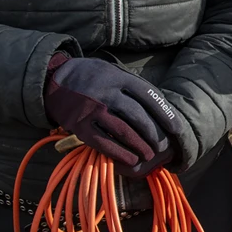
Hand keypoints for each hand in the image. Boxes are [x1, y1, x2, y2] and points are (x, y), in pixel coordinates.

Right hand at [44, 57, 186, 177]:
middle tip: (163, 146)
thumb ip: (133, 85)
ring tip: (150, 155)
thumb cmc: (93, 77)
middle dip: (154, 134)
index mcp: (119, 77)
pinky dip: (119, 153)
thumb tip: (160, 105)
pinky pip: (103, 142)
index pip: (149, 96)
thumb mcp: (113, 71)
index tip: (176, 128)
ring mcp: (92, 109)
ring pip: (123, 131)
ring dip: (139, 146)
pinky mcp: (79, 125)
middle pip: (138, 116)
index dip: (165, 114)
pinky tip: (131, 160)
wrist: (54, 79)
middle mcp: (106, 92)